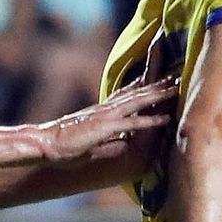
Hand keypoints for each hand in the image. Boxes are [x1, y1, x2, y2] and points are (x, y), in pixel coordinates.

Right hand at [38, 77, 176, 162]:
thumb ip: (109, 142)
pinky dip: (149, 120)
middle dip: (157, 83)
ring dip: (158, 95)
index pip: (126, 94)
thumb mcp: (90, 145)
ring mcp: (106, 116)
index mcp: (102, 111)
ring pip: (138, 102)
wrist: (45, 144)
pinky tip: (165, 118)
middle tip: (175, 74)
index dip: (143, 85)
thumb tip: (125, 144)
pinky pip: (132, 123)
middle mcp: (106, 109)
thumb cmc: (63, 147)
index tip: (158, 77)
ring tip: (176, 88)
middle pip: (137, 92)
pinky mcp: (105, 127)